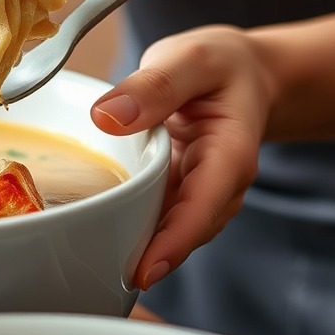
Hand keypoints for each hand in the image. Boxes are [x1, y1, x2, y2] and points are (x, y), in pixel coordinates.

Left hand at [90, 26, 276, 290]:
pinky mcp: (177, 193)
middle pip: (185, 231)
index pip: (204, 206)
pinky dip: (132, 226)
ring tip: (93, 263)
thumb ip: (154, 85)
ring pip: (169, 230)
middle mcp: (218, 185)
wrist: (240, 75)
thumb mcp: (190, 59)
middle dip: (149, 256)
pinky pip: (156, 216)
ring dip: (137, 247)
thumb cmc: (220, 67)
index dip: (174, 241)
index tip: (144, 269)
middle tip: (100, 275)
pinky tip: (97, 233)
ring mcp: (197, 194)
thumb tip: (108, 116)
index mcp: (230, 153)